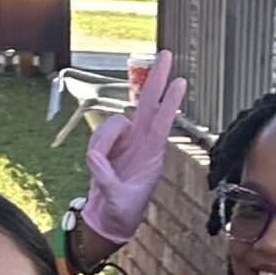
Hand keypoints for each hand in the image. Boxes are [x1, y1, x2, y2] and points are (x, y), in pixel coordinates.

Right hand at [81, 50, 186, 247]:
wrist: (108, 221)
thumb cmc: (121, 215)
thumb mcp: (117, 202)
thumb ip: (106, 181)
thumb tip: (94, 158)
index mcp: (152, 156)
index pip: (162, 123)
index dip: (169, 102)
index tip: (181, 81)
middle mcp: (140, 143)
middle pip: (148, 104)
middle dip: (156, 79)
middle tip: (166, 54)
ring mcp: (124, 141)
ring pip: (112, 122)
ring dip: (102, 141)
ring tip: (99, 166)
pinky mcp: (108, 144)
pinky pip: (98, 135)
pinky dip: (95, 147)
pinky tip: (97, 165)